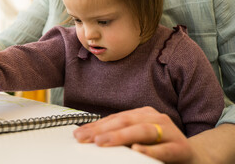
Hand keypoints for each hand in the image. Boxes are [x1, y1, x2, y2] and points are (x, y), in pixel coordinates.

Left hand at [73, 107, 193, 163]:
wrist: (194, 159)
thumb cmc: (162, 148)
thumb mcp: (139, 139)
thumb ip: (122, 137)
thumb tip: (94, 138)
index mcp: (143, 115)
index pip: (115, 118)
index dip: (96, 125)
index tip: (79, 133)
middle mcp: (155, 118)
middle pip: (125, 121)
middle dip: (102, 129)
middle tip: (84, 138)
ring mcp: (169, 131)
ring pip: (143, 130)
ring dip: (120, 136)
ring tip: (102, 142)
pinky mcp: (181, 148)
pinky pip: (164, 149)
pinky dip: (149, 150)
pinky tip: (137, 151)